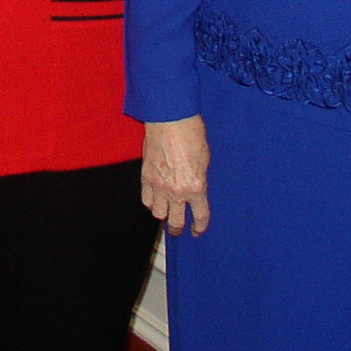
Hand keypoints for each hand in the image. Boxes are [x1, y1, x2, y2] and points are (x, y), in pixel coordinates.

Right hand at [142, 116, 210, 236]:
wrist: (170, 119)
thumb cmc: (191, 133)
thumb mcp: (205, 160)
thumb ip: (200, 180)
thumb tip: (196, 190)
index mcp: (197, 187)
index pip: (200, 216)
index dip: (200, 227)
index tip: (197, 230)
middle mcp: (177, 191)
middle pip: (175, 222)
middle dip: (178, 229)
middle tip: (179, 230)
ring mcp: (159, 185)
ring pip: (158, 213)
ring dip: (162, 214)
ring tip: (165, 212)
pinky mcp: (145, 177)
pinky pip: (146, 199)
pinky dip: (151, 201)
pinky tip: (154, 199)